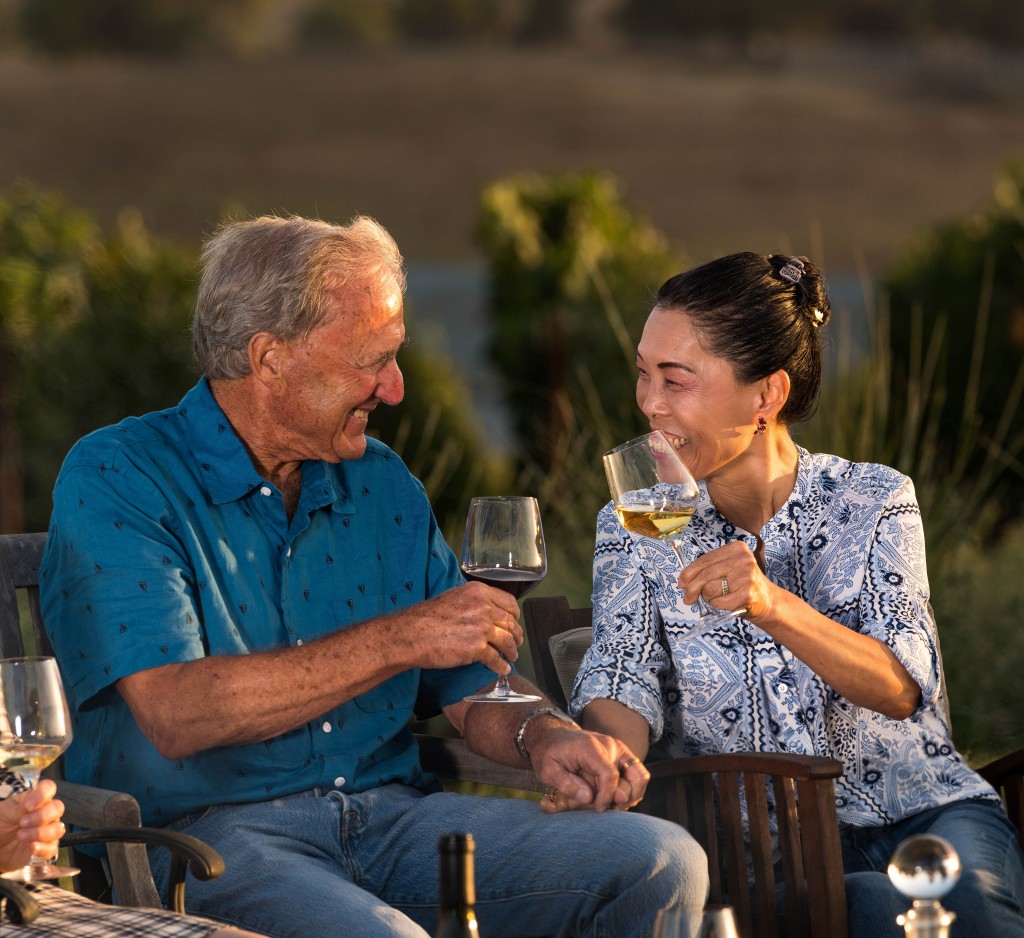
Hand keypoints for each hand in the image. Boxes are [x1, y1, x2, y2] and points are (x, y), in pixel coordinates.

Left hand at [0, 780, 65, 873]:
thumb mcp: (4, 813)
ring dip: (40, 833)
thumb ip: (17, 808)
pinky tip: (31, 847)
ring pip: (58, 829)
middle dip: (42, 816)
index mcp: (36, 799)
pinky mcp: (46, 848)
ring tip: (21, 836)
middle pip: (58, 808)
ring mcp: (48, 831)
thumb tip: (29, 805)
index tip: (28, 806)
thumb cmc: (1, 825)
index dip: (42, 795)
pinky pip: (53, 848)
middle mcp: (46, 813)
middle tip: (23, 823)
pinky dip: (43, 848)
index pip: (49, 788)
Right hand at [390, 582, 522, 674]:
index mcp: (479, 592)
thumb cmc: (428, 617)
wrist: (412, 634)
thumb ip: (474, 602)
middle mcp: (484, 607)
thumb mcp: (455, 597)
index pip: (509, 602)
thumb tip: (488, 612)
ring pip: (507, 641)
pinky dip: (501, 666)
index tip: (515, 622)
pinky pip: (495, 659)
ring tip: (511, 657)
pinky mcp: (476, 648)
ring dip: (512, 651)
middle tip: (517, 643)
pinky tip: (503, 669)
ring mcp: (481, 628)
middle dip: (517, 635)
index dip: (515, 615)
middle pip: (511, 622)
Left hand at [528, 719, 648, 813]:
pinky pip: (637, 774)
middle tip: (604, 807)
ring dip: (631, 795)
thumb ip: (566, 784)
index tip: (597, 809)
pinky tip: (614, 798)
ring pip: (640, 776)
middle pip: (632, 777)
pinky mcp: (621, 754)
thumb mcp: (547, 770)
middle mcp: (610, 745)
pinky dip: (631, 790)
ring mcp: (618, 748)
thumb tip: (589, 798)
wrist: (553, 735)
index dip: (606, 797)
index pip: (610, 775)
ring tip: (612, 805)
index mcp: (591, 747)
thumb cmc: (549, 753)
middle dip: (621, 799)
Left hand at [677, 540, 776, 619]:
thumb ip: (709, 569)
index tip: (681, 583)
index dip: (689, 572)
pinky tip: (727, 603)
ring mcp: (747, 577)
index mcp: (736, 548)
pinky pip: (719, 602)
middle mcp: (743, 560)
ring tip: (718, 597)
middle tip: (687, 598)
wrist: (768, 600)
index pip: (705, 559)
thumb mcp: (729, 568)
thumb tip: (684, 581)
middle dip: (692, 588)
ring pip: (710, 590)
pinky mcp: (747, 594)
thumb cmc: (743, 584)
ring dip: (708, 597)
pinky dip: (717, 605)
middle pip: (705, 575)